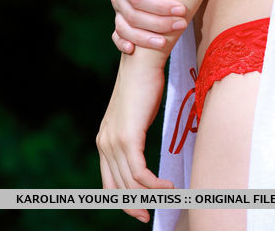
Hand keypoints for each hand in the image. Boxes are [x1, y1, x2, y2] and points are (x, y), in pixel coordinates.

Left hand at [97, 52, 173, 221]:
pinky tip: (170, 186)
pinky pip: (140, 173)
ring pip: (131, 182)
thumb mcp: (135, 114)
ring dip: (151, 195)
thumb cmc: (144, 84)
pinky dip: (155, 184)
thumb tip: (140, 153)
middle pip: (119, 186)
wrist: (143, 60)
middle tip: (154, 214)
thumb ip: (133, 135)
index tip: (141, 210)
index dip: (124, 199)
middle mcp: (105, 142)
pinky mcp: (128, 138)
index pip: (109, 181)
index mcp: (104, 139)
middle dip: (136, 204)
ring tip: (170, 198)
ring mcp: (114, 141)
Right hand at [111, 0, 187, 53]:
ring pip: (124, 27)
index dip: (158, 6)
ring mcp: (118, 5)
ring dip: (144, 38)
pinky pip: (116, 33)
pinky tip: (133, 50)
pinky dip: (122, 43)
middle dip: (158, 23)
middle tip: (181, 25)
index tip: (180, 9)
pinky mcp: (120, 15)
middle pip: (133, 15)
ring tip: (164, 43)